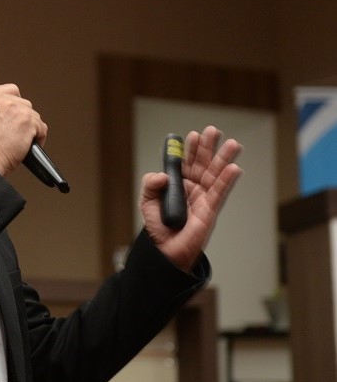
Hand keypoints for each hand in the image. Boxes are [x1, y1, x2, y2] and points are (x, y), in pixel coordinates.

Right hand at [0, 84, 47, 175]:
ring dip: (30, 128)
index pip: (10, 91)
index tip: (13, 115)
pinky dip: (38, 138)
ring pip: (33, 115)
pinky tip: (28, 146)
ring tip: (20, 141)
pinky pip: (41, 128)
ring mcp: (15, 108)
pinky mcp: (27, 120)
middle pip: (23, 103)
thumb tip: (2, 112)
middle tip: (15, 132)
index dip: (14, 105)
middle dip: (22, 118)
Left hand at [139, 125, 242, 271]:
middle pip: (202, 163)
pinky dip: (227, 180)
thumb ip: (150, 185)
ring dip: (224, 159)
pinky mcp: (211, 209)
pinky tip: (234, 168)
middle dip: (208, 147)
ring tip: (232, 144)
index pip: (185, 161)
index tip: (192, 135)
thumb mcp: (147, 202)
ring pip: (215, 174)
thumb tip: (162, 175)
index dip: (189, 149)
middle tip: (212, 131)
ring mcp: (203, 197)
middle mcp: (192, 187)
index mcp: (177, 183)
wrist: (165, 250)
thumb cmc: (158, 226)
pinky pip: (220, 193)